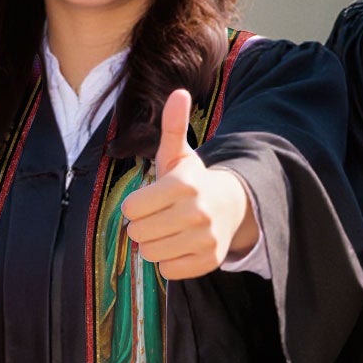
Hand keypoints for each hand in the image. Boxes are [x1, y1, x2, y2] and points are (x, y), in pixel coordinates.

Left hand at [119, 88, 255, 279]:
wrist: (231, 206)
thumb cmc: (192, 181)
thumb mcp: (179, 154)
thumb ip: (172, 126)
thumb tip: (178, 92)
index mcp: (184, 185)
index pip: (131, 209)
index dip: (134, 206)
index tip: (148, 201)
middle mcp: (197, 213)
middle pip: (138, 234)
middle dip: (141, 226)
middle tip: (157, 217)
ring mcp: (205, 239)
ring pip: (150, 254)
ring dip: (153, 244)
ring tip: (167, 230)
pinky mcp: (209, 261)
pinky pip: (167, 270)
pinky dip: (168, 261)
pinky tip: (179, 245)